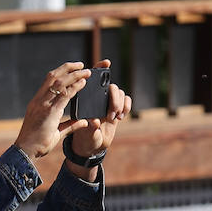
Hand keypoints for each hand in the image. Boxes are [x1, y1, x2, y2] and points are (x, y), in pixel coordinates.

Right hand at [13, 62, 91, 158]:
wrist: (26, 152)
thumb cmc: (37, 144)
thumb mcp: (56, 132)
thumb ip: (70, 125)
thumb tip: (83, 121)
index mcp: (37, 103)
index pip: (48, 81)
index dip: (61, 72)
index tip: (72, 69)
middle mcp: (39, 101)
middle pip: (53, 76)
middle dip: (68, 68)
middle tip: (81, 65)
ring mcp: (43, 105)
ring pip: (59, 82)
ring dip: (74, 75)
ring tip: (86, 72)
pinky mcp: (49, 112)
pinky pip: (64, 95)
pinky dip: (74, 87)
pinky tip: (83, 83)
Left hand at [64, 60, 131, 180]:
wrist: (91, 148)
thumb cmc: (84, 139)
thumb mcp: (84, 134)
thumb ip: (89, 128)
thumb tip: (95, 122)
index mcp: (86, 99)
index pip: (91, 79)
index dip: (100, 68)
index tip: (107, 62)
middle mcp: (97, 98)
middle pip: (111, 86)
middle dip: (114, 97)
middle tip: (111, 113)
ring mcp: (109, 103)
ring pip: (120, 92)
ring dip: (120, 103)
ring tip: (115, 118)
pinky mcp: (118, 109)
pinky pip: (127, 100)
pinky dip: (126, 106)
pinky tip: (121, 116)